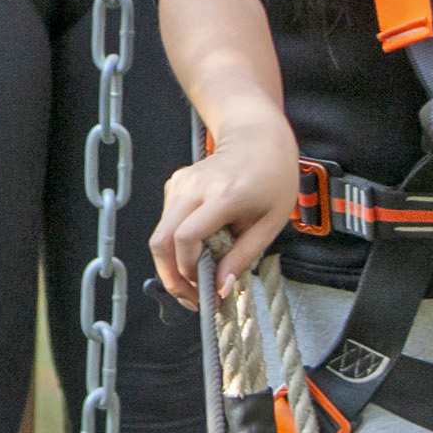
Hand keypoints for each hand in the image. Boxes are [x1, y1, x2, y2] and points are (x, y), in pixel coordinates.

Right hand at [152, 117, 302, 305]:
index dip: (188, 270)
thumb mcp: (270, 222)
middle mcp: (195, 187)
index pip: (186, 238)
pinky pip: (166, 222)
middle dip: (170, 276)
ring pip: (159, 234)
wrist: (258, 137)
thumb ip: (243, 256)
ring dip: (173, 263)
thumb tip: (221, 287)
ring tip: (196, 277)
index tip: (203, 290)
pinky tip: (196, 249)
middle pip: (161, 240)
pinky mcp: (175, 184)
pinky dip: (175, 243)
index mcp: (224, 195)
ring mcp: (181, 183)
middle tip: (188, 296)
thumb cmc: (272, 176)